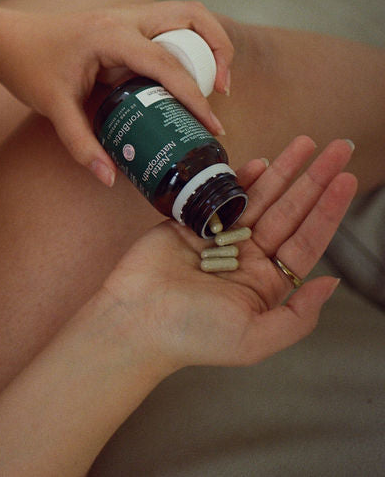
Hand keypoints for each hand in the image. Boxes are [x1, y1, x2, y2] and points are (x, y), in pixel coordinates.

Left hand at [0, 1, 231, 185]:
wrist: (7, 40)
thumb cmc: (28, 68)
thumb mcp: (53, 108)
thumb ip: (81, 143)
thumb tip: (109, 177)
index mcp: (111, 36)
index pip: (167, 63)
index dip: (195, 96)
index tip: (213, 126)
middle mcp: (125, 17)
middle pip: (193, 16)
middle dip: (218, 50)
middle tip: (223, 91)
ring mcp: (127, 15)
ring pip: (185, 14)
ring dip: (208, 42)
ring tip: (215, 82)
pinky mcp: (126, 22)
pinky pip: (169, 25)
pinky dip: (187, 44)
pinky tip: (186, 76)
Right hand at [101, 136, 356, 370]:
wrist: (136, 320)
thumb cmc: (192, 336)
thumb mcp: (256, 339)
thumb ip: (299, 316)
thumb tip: (333, 283)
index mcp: (266, 284)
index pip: (307, 241)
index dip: (328, 209)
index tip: (347, 179)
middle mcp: (247, 258)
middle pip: (290, 211)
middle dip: (314, 179)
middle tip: (339, 149)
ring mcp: (218, 238)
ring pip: (260, 198)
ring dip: (283, 170)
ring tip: (306, 143)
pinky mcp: (188, 223)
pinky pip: (219, 195)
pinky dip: (240, 178)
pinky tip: (261, 161)